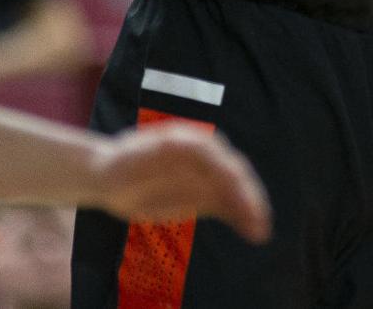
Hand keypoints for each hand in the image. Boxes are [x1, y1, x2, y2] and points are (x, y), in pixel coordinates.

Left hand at [88, 121, 271, 242]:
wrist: (111, 177)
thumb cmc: (121, 163)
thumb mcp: (134, 158)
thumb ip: (157, 153)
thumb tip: (179, 143)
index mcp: (187, 141)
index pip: (216, 156)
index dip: (231, 175)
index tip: (241, 195)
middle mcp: (201, 154)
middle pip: (231, 171)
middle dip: (247, 194)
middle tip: (258, 218)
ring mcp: (204, 174)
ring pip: (234, 189)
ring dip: (250, 207)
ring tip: (261, 230)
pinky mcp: (203, 194)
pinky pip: (226, 204)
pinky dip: (240, 216)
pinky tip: (252, 231)